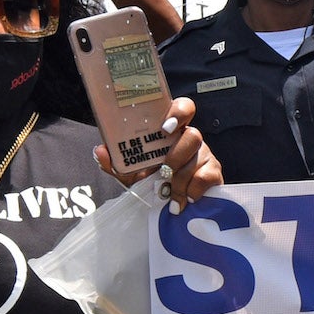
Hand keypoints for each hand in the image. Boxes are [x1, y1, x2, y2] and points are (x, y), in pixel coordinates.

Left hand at [94, 97, 221, 207]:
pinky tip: (185, 199)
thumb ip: (117, 163)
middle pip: (193, 134)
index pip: (183, 108)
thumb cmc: (154, 182)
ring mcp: (204, 155)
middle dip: (177, 154)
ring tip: (170, 195)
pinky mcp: (214, 172)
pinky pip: (206, 177)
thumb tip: (99, 151)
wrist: (174, 205)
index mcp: (171, 132)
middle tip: (165, 169)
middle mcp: (189, 139)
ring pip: (197, 158)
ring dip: (180, 179)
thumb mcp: (133, 173)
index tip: (165, 127)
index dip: (179, 112)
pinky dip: (192, 190)